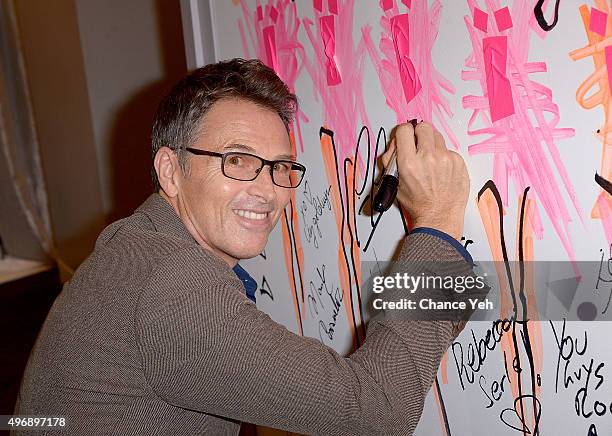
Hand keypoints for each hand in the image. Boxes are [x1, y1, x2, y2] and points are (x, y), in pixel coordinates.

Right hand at [380, 122, 468, 238]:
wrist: (439, 217)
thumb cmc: (418, 204)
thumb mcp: (395, 182)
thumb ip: (392, 159)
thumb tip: (397, 143)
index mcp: (409, 163)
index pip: (404, 130)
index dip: (404, 132)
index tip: (405, 136)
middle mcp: (428, 157)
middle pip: (424, 127)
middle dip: (419, 134)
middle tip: (418, 144)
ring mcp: (446, 159)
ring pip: (437, 136)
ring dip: (432, 144)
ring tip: (430, 160)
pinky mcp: (458, 162)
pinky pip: (449, 150)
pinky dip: (444, 157)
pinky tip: (441, 170)